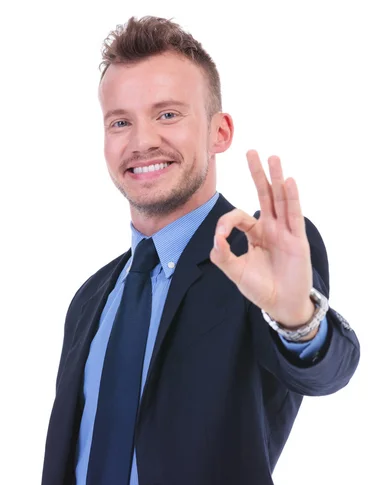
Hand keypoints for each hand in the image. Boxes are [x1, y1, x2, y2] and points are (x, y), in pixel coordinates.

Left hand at [210, 150, 314, 328]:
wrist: (282, 306)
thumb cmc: (261, 289)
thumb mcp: (236, 273)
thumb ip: (223, 258)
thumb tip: (214, 241)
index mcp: (255, 235)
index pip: (239, 217)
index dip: (226, 223)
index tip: (220, 238)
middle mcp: (271, 229)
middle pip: (264, 196)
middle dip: (257, 174)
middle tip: (251, 151)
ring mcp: (285, 232)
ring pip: (280, 200)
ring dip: (276, 179)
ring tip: (272, 158)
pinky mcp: (297, 240)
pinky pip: (293, 216)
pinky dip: (291, 199)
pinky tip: (287, 182)